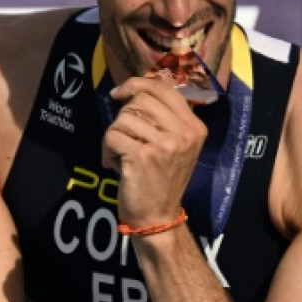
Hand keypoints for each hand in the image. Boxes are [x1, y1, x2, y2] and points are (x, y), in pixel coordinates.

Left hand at [102, 76, 205, 228]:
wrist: (158, 216)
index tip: (120, 92)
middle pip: (140, 101)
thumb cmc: (160, 180)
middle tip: (124, 140)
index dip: (137, 84)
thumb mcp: (174, 146)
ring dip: (114, 136)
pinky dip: (107, 150)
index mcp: (194, 127)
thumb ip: (163, 119)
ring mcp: (165, 144)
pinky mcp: (143, 155)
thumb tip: (134, 90)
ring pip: (123, 118)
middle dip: (123, 118)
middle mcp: (184, 133)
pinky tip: (115, 165)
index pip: (164, 89)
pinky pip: (112, 136)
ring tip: (121, 155)